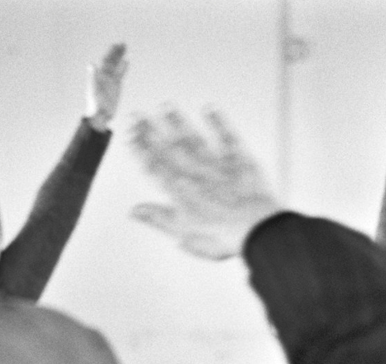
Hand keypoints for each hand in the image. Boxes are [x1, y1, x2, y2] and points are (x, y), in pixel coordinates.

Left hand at [85, 43, 127, 131]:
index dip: (110, 53)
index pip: (105, 61)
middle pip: (111, 61)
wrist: (100, 115)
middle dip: (116, 52)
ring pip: (116, 66)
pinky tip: (126, 62)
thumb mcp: (93, 90)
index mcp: (99, 76)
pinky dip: (123, 68)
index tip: (115, 45)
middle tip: (123, 43)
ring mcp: (110, 81)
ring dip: (120, 57)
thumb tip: (91, 64)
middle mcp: (104, 76)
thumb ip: (93, 77)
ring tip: (125, 47)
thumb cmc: (95, 104)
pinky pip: (120, 74)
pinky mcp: (116, 86)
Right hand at [129, 108, 279, 260]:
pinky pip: (227, 138)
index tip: (129, 136)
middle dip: (152, 131)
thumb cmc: (222, 236)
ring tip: (166, 106)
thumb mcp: (183, 233)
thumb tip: (135, 210)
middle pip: (169, 149)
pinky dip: (218, 122)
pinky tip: (209, 109)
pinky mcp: (240, 161)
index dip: (140, 150)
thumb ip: (158, 217)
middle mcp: (196, 173)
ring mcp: (217, 165)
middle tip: (138, 116)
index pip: (155, 166)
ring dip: (179, 122)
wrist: (255, 231)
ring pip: (193, 139)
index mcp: (180, 191)